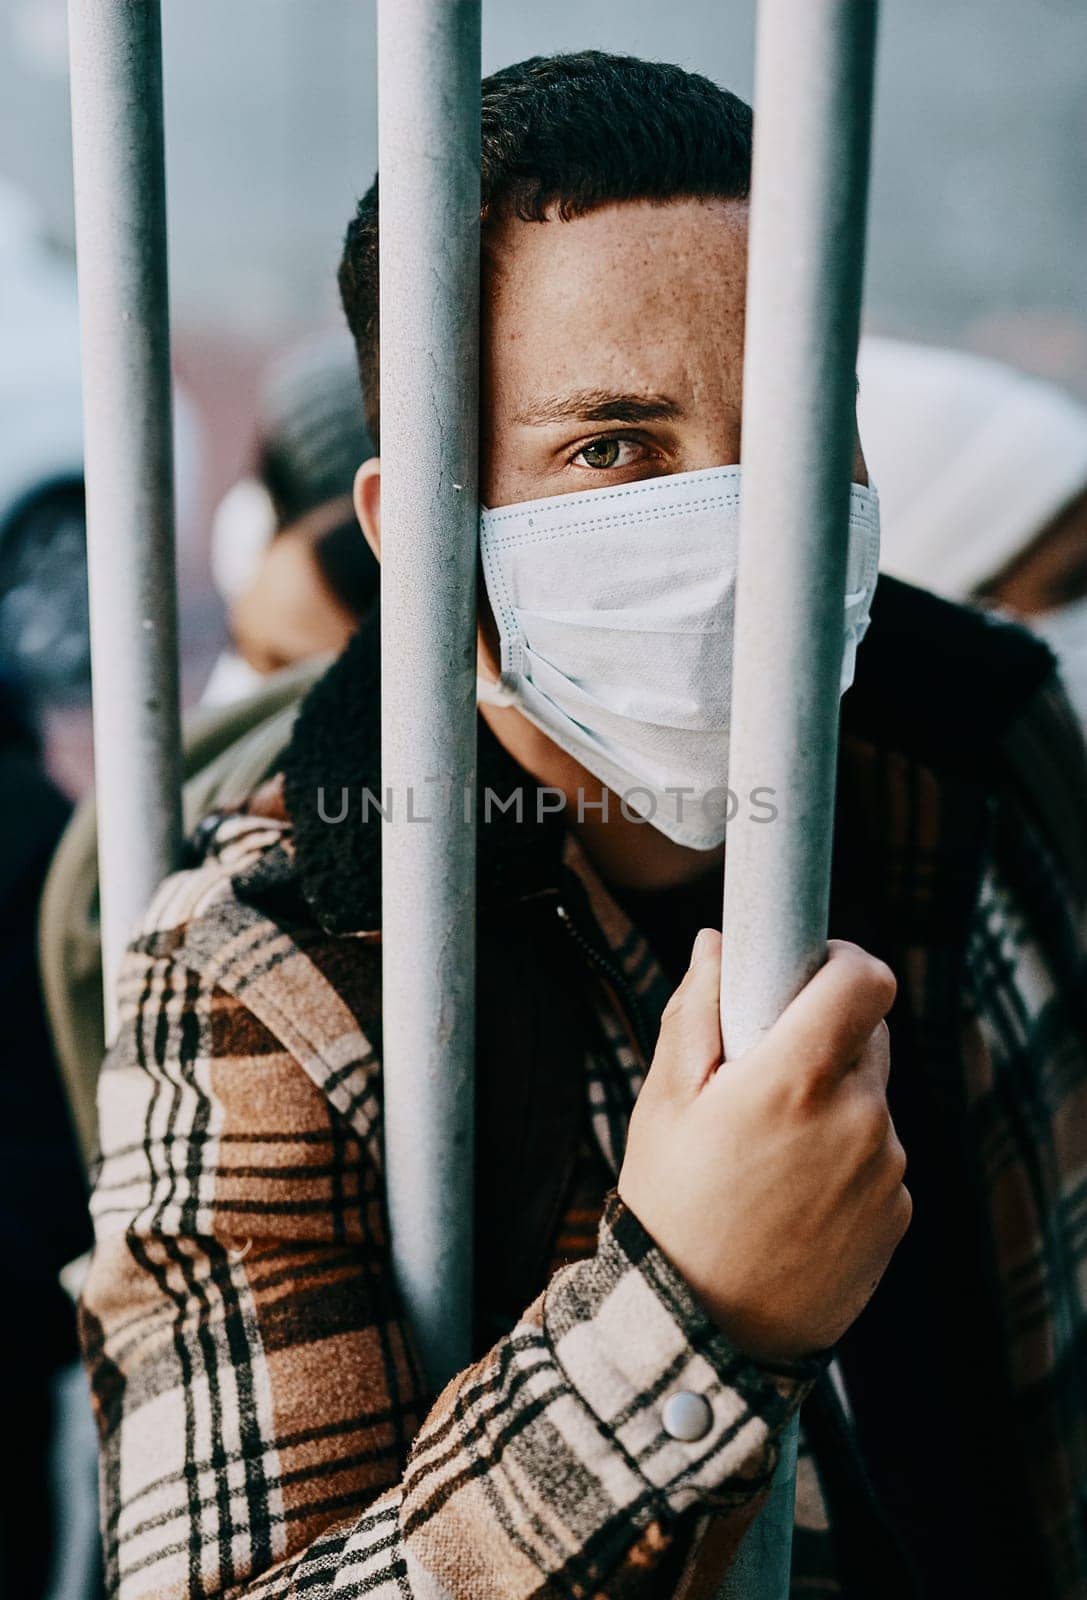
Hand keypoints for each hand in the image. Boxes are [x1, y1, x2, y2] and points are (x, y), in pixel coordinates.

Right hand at [618, 930, 910, 1362]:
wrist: (706, 1333)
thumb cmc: (672, 1208)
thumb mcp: (664, 1103)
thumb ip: (695, 1012)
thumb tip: (715, 944)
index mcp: (798, 1077)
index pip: (866, 978)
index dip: (838, 960)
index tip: (803, 972)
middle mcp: (859, 1117)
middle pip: (868, 1033)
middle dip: (821, 1036)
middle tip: (761, 1073)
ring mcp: (887, 1169)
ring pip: (871, 1097)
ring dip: (832, 1101)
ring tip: (766, 1153)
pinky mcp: (899, 1215)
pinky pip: (878, 1156)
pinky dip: (845, 1158)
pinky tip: (790, 1196)